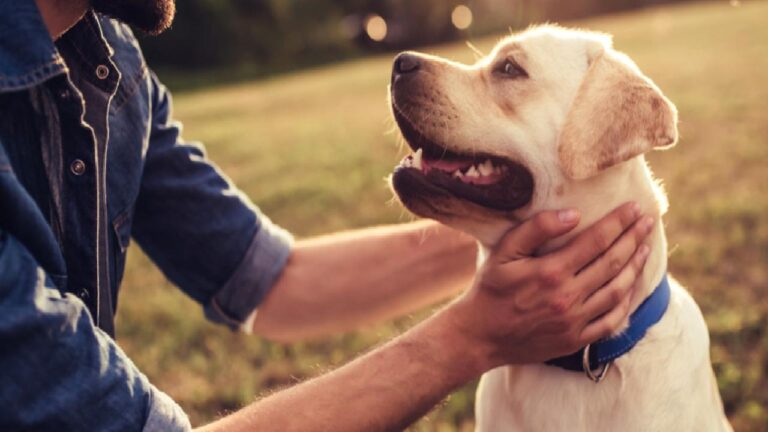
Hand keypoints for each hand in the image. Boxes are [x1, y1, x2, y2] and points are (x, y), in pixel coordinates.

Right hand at [445, 202, 654, 368]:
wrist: (480, 336)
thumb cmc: (489, 289)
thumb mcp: (503, 252)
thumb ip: (536, 229)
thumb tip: (574, 214)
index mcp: (550, 271)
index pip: (596, 240)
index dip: (619, 222)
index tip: (635, 207)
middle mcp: (567, 296)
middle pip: (613, 262)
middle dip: (634, 238)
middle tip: (648, 221)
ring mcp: (574, 321)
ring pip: (618, 290)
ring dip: (635, 267)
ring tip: (645, 248)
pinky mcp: (576, 340)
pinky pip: (611, 321)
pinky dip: (627, 302)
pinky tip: (631, 287)